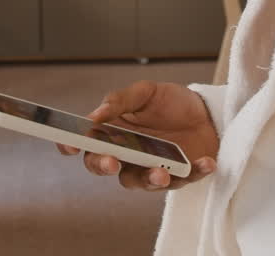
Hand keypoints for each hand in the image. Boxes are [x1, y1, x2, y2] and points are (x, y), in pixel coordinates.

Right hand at [57, 80, 218, 190]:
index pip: (85, 143)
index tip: (69, 146)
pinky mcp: (178, 177)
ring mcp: (151, 168)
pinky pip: (183, 180)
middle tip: (112, 162)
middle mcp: (127, 154)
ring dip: (150, 179)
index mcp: (113, 133)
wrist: (206, 112)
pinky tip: (205, 162)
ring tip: (161, 173)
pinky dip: (194, 172)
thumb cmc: (171, 102)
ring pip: (140, 182)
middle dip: (105, 166)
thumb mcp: (145, 92)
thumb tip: (94, 115)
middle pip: (105, 167)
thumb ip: (119, 101)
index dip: (70, 145)